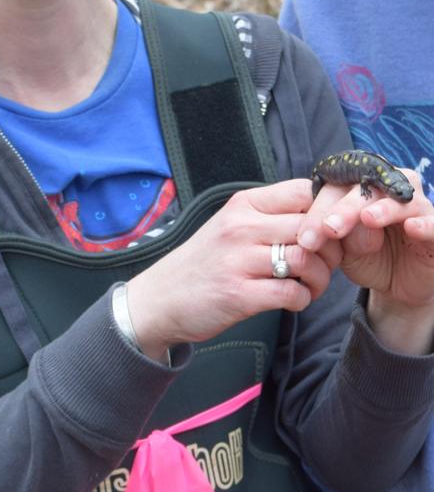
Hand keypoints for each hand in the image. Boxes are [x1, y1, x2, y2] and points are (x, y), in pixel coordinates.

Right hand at [126, 179, 339, 360]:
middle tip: (327, 264)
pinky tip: (295, 300)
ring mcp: (238, 261)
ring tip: (313, 285)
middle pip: (311, 226)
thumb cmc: (204, 262)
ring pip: (306, 259)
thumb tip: (321, 213)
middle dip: (331, 249)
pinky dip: (303, 299)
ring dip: (321, 278)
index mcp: (243, 205)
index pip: (304, 190)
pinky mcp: (239, 294)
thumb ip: (269, 216)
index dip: (330, 210)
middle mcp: (240, 227)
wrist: (160, 298)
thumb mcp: (230, 225)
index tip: (331, 231)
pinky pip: (291, 292)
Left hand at [296, 169, 433, 353]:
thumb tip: (324, 229)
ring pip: (400, 200)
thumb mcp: (343, 250)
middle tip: (329, 229)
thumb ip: (334, 236)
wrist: (396, 284)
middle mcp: (390, 189)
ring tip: (368, 219)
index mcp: (362, 188)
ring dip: (383, 208)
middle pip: (366, 189)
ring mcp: (417, 207)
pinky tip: (411, 227)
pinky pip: (433, 223)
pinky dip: (424, 223)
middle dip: (345, 209)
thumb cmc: (366, 257)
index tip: (305, 239)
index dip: (320, 210)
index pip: (337, 189)